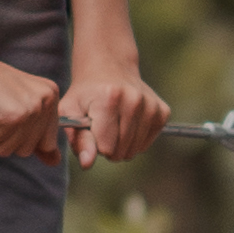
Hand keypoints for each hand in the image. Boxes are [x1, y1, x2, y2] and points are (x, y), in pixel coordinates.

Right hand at [0, 36, 69, 161]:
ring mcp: (31, 109)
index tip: (9, 115)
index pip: (46, 143)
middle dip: (6, 136)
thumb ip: (38, 134)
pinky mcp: (13, 116)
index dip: (22, 137)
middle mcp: (46, 101)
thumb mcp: (18, 107)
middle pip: (27, 149)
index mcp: (51, 97)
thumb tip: (55, 162)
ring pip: (10, 148)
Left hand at [59, 59, 173, 163]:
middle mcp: (135, 100)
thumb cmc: (85, 94)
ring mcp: (152, 106)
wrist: (109, 68)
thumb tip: (87, 164)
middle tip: (102, 126)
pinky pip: (146, 144)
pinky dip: (135, 140)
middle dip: (108, 146)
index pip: (105, 148)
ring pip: (134, 150)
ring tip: (115, 124)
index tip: (92, 127)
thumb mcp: (70, 112)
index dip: (95, 143)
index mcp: (110, 99)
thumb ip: (77, 139)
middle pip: (121, 151)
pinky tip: (128, 123)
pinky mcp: (163, 112)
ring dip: (122, 144)